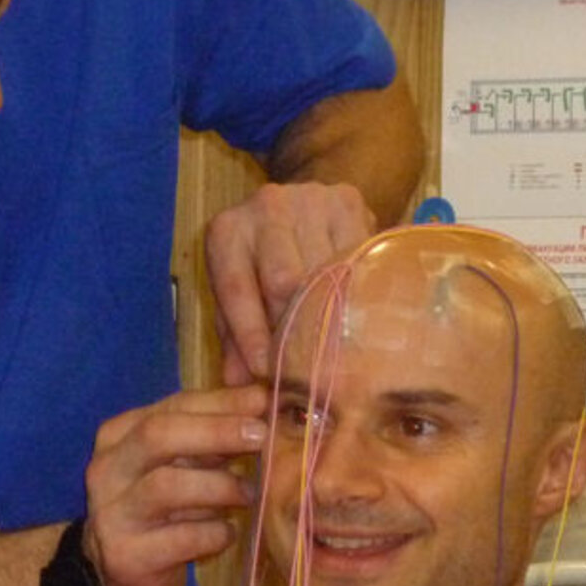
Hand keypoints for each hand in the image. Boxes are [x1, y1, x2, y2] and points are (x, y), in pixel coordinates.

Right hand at [82, 385, 268, 585]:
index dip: (219, 402)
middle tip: (261, 437)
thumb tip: (260, 395)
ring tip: (248, 494)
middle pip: (158, 435)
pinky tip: (228, 533)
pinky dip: (214, 532)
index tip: (262, 400)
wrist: (119, 579)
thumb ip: (210, 431)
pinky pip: (180, 538)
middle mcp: (106, 470)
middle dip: (216, 431)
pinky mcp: (126, 557)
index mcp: (118, 437)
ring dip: (219, 486)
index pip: (171, 406)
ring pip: (167, 486)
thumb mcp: (179, 465)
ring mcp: (111, 514)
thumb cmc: (160, 511)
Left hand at [205, 181, 375, 385]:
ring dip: (332, 312)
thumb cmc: (260, 258)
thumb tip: (240, 384)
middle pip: (284, 280)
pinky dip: (358, 288)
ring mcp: (309, 201)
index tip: (266, 370)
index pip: (237, 289)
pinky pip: (357, 257)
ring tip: (337, 345)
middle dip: (295, 327)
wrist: (299, 202)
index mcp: (227, 232)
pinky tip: (358, 309)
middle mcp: (265, 209)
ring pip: (326, 271)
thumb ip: (234, 334)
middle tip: (308, 365)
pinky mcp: (346, 202)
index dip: (251, 334)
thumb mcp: (239, 290)